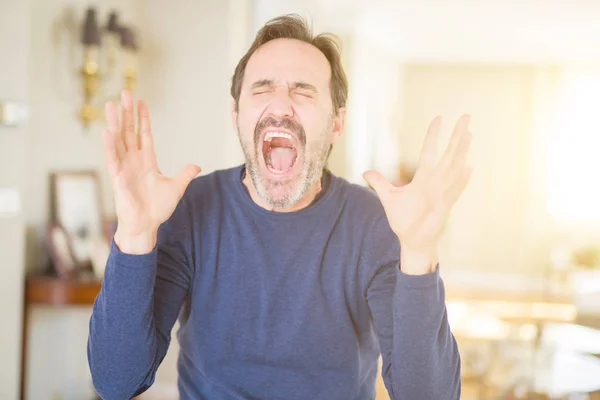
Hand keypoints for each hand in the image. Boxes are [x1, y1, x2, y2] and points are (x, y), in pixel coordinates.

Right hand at [103, 91, 200, 252]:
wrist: (146, 226)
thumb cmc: (157, 209)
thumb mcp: (176, 188)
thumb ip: (184, 174)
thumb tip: (196, 165)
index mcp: (147, 161)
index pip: (144, 134)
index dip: (142, 118)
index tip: (141, 102)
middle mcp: (133, 161)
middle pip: (129, 131)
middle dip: (127, 112)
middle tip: (124, 92)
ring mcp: (124, 167)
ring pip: (118, 140)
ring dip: (114, 122)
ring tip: (110, 104)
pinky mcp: (117, 178)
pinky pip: (112, 159)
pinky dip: (109, 146)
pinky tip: (107, 131)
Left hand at [363, 115, 471, 268]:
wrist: (411, 240)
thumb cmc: (404, 220)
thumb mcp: (388, 198)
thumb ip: (379, 183)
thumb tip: (366, 171)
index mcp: (423, 178)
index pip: (429, 152)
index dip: (433, 135)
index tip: (438, 118)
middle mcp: (435, 182)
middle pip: (448, 154)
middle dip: (456, 136)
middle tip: (466, 116)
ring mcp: (441, 192)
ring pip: (454, 168)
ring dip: (461, 152)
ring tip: (468, 134)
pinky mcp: (443, 206)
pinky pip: (453, 191)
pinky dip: (460, 181)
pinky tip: (468, 168)